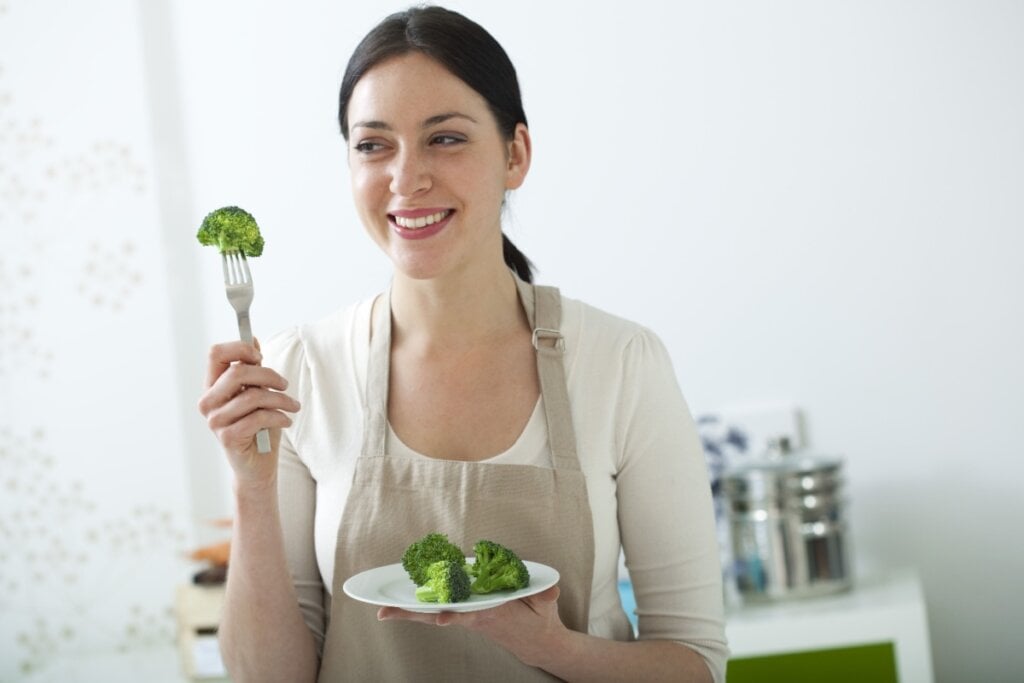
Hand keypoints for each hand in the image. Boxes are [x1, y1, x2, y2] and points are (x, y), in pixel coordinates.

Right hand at [197, 340, 300, 485]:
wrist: (257, 466)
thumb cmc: (258, 427)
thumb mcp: (257, 393)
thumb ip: (252, 368)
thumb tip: (252, 337)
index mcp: (212, 386)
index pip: (215, 354)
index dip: (240, 348)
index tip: (260, 356)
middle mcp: (208, 402)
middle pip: (237, 371)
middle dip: (268, 375)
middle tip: (285, 384)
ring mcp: (215, 421)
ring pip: (253, 395)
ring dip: (280, 399)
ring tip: (293, 406)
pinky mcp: (228, 437)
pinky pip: (259, 417)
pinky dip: (279, 417)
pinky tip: (286, 421)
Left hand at [377, 586, 566, 668]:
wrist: (537, 643)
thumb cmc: (541, 618)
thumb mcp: (547, 605)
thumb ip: (546, 595)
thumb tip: (550, 591)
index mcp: (493, 614)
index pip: (470, 615)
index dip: (456, 616)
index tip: (441, 618)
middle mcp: (475, 617)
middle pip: (440, 615)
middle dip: (412, 615)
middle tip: (384, 612)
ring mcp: (468, 618)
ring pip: (435, 614)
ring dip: (408, 613)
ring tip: (382, 611)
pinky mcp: (466, 616)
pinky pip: (439, 612)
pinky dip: (419, 611)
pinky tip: (400, 606)